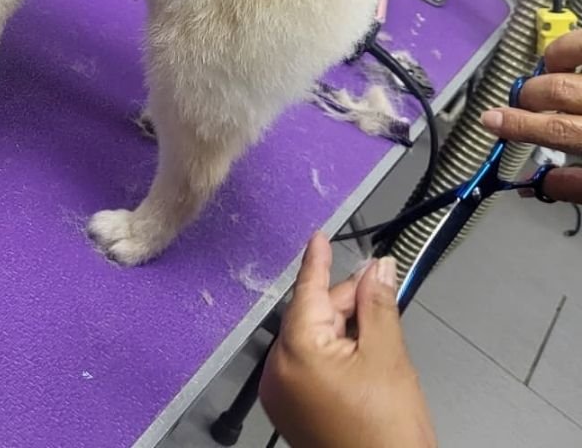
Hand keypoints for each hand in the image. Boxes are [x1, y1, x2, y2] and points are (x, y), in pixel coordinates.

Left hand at [260, 233, 435, 447]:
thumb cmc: (388, 434)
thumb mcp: (388, 357)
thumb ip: (377, 304)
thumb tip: (377, 267)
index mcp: (296, 350)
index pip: (307, 290)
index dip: (317, 261)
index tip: (318, 237)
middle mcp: (277, 370)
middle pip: (311, 315)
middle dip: (344, 303)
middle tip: (379, 291)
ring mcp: (280, 393)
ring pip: (311, 339)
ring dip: (341, 329)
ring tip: (376, 333)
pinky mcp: (291, 411)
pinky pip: (308, 365)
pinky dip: (332, 353)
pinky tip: (360, 356)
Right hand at [480, 30, 581, 203]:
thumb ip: (578, 186)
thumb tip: (535, 184)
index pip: (553, 129)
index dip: (516, 124)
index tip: (489, 120)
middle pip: (554, 91)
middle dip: (529, 97)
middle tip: (524, 103)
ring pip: (574, 53)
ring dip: (553, 63)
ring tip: (549, 73)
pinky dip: (570, 46)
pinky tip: (566, 58)